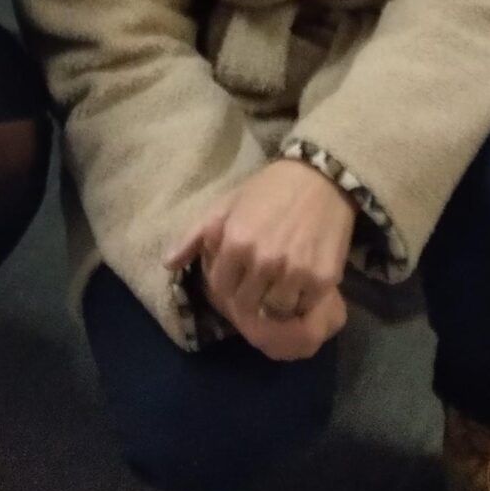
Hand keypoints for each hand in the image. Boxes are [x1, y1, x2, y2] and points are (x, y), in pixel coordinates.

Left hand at [168, 158, 356, 361]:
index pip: (220, 289)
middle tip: (259, 283)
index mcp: (235, 242)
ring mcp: (294, 272)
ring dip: (275, 302)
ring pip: (275, 312)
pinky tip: (300, 283)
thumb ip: (194, 235)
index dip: (227, 285)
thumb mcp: (226, 204)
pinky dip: (301, 301)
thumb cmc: (268, 190)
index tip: (238, 276)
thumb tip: (167, 264)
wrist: (319, 178)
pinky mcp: (322, 280)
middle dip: (249, 296)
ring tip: (280, 284)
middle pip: (247, 305)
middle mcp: (263, 261)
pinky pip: (304, 307)